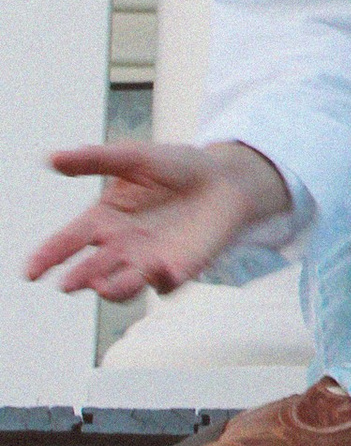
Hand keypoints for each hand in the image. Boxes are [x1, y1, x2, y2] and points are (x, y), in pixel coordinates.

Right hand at [24, 140, 289, 303]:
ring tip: (102, 284)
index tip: (30, 272)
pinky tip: (161, 270)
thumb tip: (52, 158)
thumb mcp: (133, 157)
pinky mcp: (178, 271)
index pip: (67, 242)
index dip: (47, 257)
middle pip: (90, 270)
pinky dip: (161, 281)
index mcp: (103, 220)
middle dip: (78, 278)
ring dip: (112, 288)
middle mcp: (120, 246)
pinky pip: (164, 285)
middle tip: (68, 283)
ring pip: (122, 286)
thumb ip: (95, 160)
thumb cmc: (176, 166)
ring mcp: (147, 262)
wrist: (226, 178)